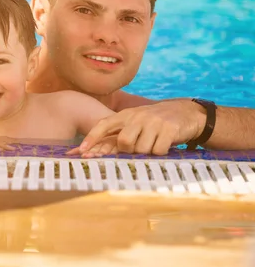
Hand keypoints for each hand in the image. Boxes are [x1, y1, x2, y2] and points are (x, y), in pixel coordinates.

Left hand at [67, 99, 205, 156]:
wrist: (186, 113)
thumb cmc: (153, 123)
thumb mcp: (134, 123)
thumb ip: (117, 134)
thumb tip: (93, 152)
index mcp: (126, 115)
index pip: (104, 124)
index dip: (92, 137)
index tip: (81, 150)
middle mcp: (138, 116)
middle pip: (124, 142)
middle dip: (130, 150)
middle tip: (140, 147)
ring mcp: (154, 122)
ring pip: (142, 149)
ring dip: (147, 152)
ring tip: (154, 143)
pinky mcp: (170, 129)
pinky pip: (158, 151)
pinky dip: (161, 152)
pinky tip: (165, 144)